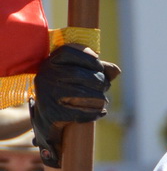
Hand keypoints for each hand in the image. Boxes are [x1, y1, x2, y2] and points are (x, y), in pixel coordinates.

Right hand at [31, 45, 120, 165]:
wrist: (47, 119)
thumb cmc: (66, 92)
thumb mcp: (77, 76)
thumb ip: (96, 70)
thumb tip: (117, 70)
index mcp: (50, 62)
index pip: (68, 52)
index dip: (87, 58)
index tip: (99, 67)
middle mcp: (45, 75)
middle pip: (77, 73)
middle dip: (98, 79)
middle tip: (106, 86)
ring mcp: (46, 94)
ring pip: (79, 92)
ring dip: (98, 97)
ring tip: (105, 100)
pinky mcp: (51, 112)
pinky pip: (78, 112)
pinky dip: (94, 113)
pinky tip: (102, 112)